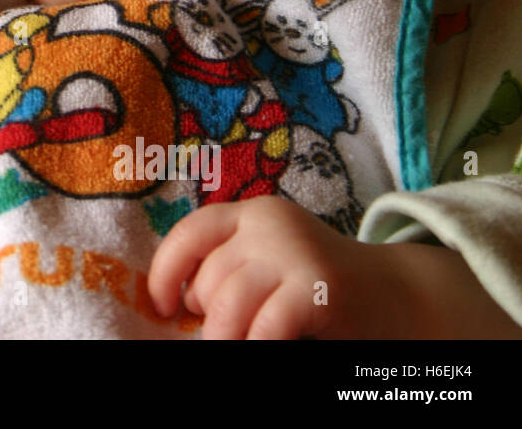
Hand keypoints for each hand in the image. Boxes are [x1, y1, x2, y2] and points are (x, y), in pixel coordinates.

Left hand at [147, 195, 404, 338]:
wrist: (400, 297)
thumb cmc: (320, 289)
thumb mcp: (270, 264)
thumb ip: (230, 269)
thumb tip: (175, 302)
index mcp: (253, 213)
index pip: (190, 233)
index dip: (165, 272)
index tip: (163, 308)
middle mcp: (271, 224)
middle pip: (210, 278)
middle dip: (209, 315)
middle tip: (228, 332)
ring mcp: (296, 252)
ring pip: (229, 306)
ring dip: (228, 338)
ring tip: (241, 347)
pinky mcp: (320, 286)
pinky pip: (266, 326)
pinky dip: (258, 345)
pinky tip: (266, 349)